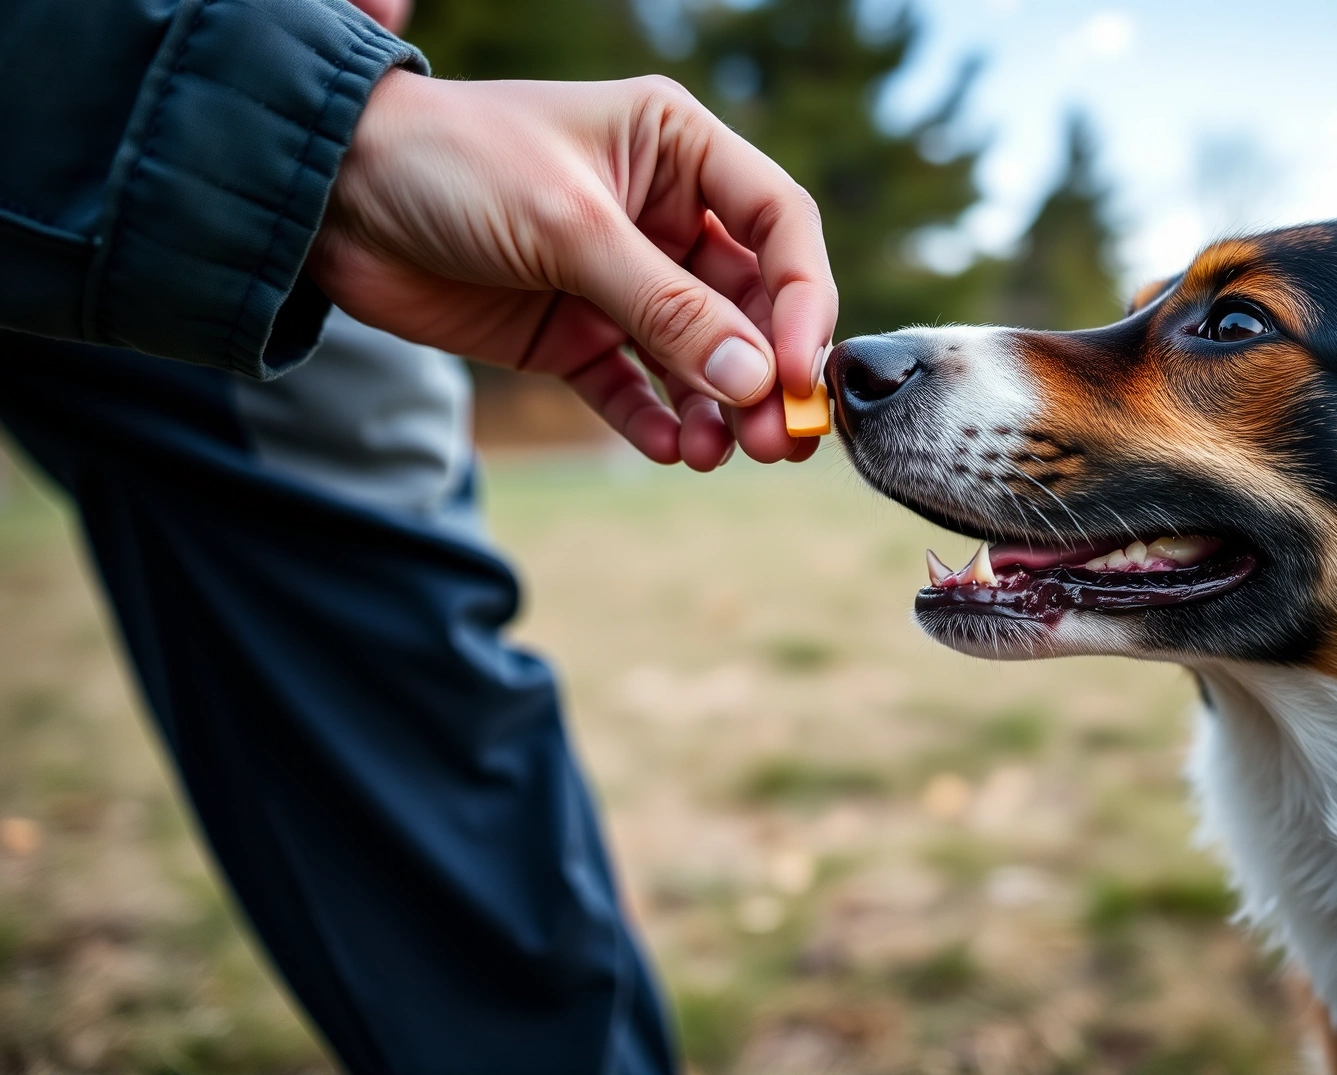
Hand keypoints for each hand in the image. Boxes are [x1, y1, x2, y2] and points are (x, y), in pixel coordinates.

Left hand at [310, 70, 835, 467]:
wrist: (324, 197)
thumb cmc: (449, 163)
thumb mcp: (568, 224)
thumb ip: (664, 306)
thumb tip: (752, 381)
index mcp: (678, 148)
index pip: (778, 224)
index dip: (803, 298)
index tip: (798, 371)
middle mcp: (661, 213)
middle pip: (747, 303)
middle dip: (763, 373)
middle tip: (775, 441)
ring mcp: (617, 277)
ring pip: (695, 355)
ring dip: (714, 408)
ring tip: (714, 455)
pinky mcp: (570, 332)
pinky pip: (630, 386)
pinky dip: (652, 420)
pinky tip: (665, 449)